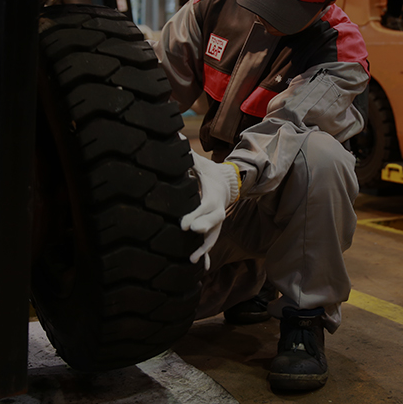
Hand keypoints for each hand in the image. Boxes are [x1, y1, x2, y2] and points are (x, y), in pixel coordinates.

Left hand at [181, 152, 240, 269]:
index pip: (204, 208)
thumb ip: (186, 154)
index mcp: (213, 197)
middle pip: (212, 225)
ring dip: (204, 250)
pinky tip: (199, 269)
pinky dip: (205, 256)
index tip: (183, 225)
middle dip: (202, 231)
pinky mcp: (214, 229)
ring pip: (212, 238)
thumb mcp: (201, 163)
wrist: (229, 182)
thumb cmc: (210, 173)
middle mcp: (217, 212)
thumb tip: (174, 134)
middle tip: (191, 236)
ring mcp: (217, 223)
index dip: (195, 216)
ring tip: (192, 261)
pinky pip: (210, 244)